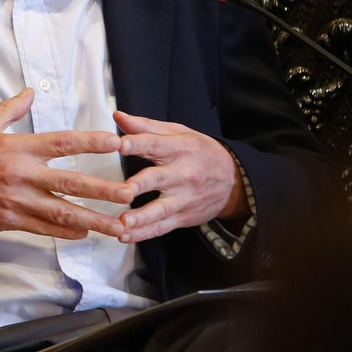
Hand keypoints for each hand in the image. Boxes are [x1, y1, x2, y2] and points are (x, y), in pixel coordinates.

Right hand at [0, 88, 131, 238]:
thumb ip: (11, 110)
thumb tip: (31, 92)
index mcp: (16, 147)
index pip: (62, 142)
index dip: (91, 142)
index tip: (116, 142)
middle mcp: (21, 175)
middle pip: (70, 183)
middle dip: (103, 190)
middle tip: (130, 193)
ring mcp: (16, 201)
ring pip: (62, 212)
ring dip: (94, 220)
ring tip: (120, 226)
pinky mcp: (9, 220)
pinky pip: (44, 228)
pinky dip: (66, 232)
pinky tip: (85, 234)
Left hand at [114, 110, 246, 243]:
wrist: (233, 179)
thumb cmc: (197, 151)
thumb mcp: (177, 133)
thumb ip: (145, 127)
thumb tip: (117, 116)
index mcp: (179, 148)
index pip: (156, 145)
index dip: (137, 144)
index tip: (120, 144)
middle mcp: (182, 174)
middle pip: (159, 179)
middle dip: (140, 185)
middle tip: (122, 190)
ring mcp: (184, 198)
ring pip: (161, 209)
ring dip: (141, 217)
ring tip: (122, 223)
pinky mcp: (184, 217)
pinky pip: (163, 227)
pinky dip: (144, 233)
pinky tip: (125, 236)